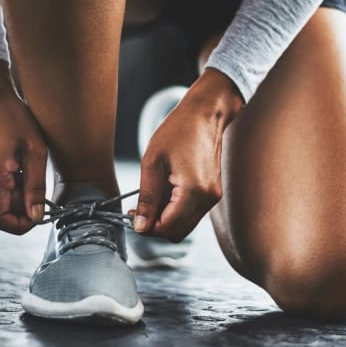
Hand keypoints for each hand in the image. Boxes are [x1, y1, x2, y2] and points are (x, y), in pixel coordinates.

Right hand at [0, 63, 46, 233]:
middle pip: (2, 214)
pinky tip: (14, 168)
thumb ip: (34, 186)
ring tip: (23, 172)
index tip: (39, 210)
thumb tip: (35, 216)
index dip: (25, 221)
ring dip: (13, 196)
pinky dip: (6, 185)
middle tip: (33, 185)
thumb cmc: (13, 118)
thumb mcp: (33, 151)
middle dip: (20, 206)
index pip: (6, 222)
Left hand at [133, 68, 242, 240]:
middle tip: (137, 210)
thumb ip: (147, 198)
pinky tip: (166, 192)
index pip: (168, 227)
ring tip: (151, 197)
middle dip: (155, 226)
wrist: (206, 114)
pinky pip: (192, 213)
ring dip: (166, 219)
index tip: (131, 214)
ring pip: (185, 225)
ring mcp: (213, 196)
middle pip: (178, 232)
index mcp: (194, 190)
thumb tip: (141, 226)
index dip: (146, 227)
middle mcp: (208, 197)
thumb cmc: (179, 130)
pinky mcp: (213, 192)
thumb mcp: (153, 161)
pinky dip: (176, 210)